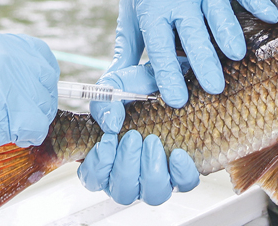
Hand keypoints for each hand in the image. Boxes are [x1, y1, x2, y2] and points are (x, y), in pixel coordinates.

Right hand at [0, 33, 58, 157]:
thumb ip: (2, 70)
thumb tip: (28, 89)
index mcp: (0, 43)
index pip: (43, 59)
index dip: (40, 82)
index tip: (30, 97)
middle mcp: (8, 56)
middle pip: (47, 84)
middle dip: (39, 105)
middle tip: (20, 119)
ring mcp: (9, 80)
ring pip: (43, 108)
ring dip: (30, 123)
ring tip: (4, 127)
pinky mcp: (5, 107)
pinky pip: (34, 127)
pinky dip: (25, 137)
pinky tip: (3, 135)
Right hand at [78, 63, 199, 204]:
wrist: (170, 83)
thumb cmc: (139, 88)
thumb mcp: (117, 87)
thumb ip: (105, 103)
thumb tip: (111, 124)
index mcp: (109, 158)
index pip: (94, 179)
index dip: (98, 165)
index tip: (108, 139)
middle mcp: (132, 174)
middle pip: (122, 192)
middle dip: (126, 165)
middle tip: (133, 137)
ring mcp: (158, 176)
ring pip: (152, 194)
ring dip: (150, 170)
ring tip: (153, 141)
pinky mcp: (183, 173)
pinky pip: (183, 184)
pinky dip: (181, 172)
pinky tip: (179, 154)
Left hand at [112, 0, 277, 106]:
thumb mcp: (129, 21)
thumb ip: (126, 57)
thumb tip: (114, 91)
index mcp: (153, 10)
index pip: (160, 45)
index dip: (168, 73)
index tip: (178, 99)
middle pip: (192, 31)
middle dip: (204, 59)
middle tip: (215, 87)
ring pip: (217, 9)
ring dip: (228, 31)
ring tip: (237, 55)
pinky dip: (257, 1)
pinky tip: (270, 16)